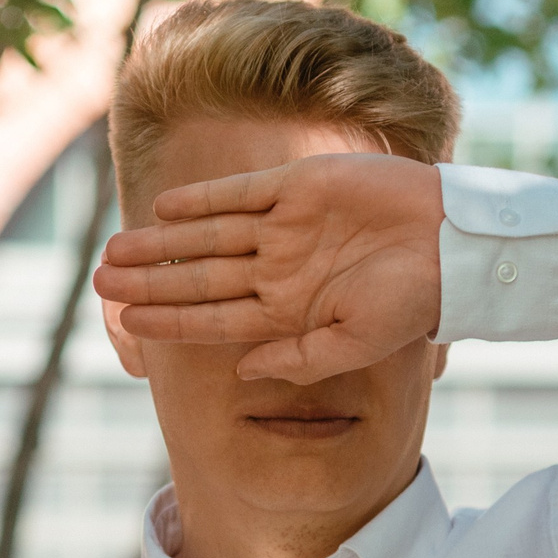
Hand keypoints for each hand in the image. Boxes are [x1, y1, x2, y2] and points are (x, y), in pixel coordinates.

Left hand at [93, 152, 444, 383]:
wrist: (457, 242)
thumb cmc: (414, 302)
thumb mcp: (356, 343)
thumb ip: (298, 359)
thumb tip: (241, 371)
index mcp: (287, 313)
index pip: (213, 320)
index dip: (169, 321)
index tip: (127, 325)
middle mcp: (278, 270)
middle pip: (198, 277)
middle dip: (149, 282)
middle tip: (100, 284)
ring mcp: (286, 227)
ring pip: (207, 235)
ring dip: (161, 242)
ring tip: (114, 250)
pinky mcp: (300, 186)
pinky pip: (240, 192)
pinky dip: (202, 199)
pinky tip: (162, 208)